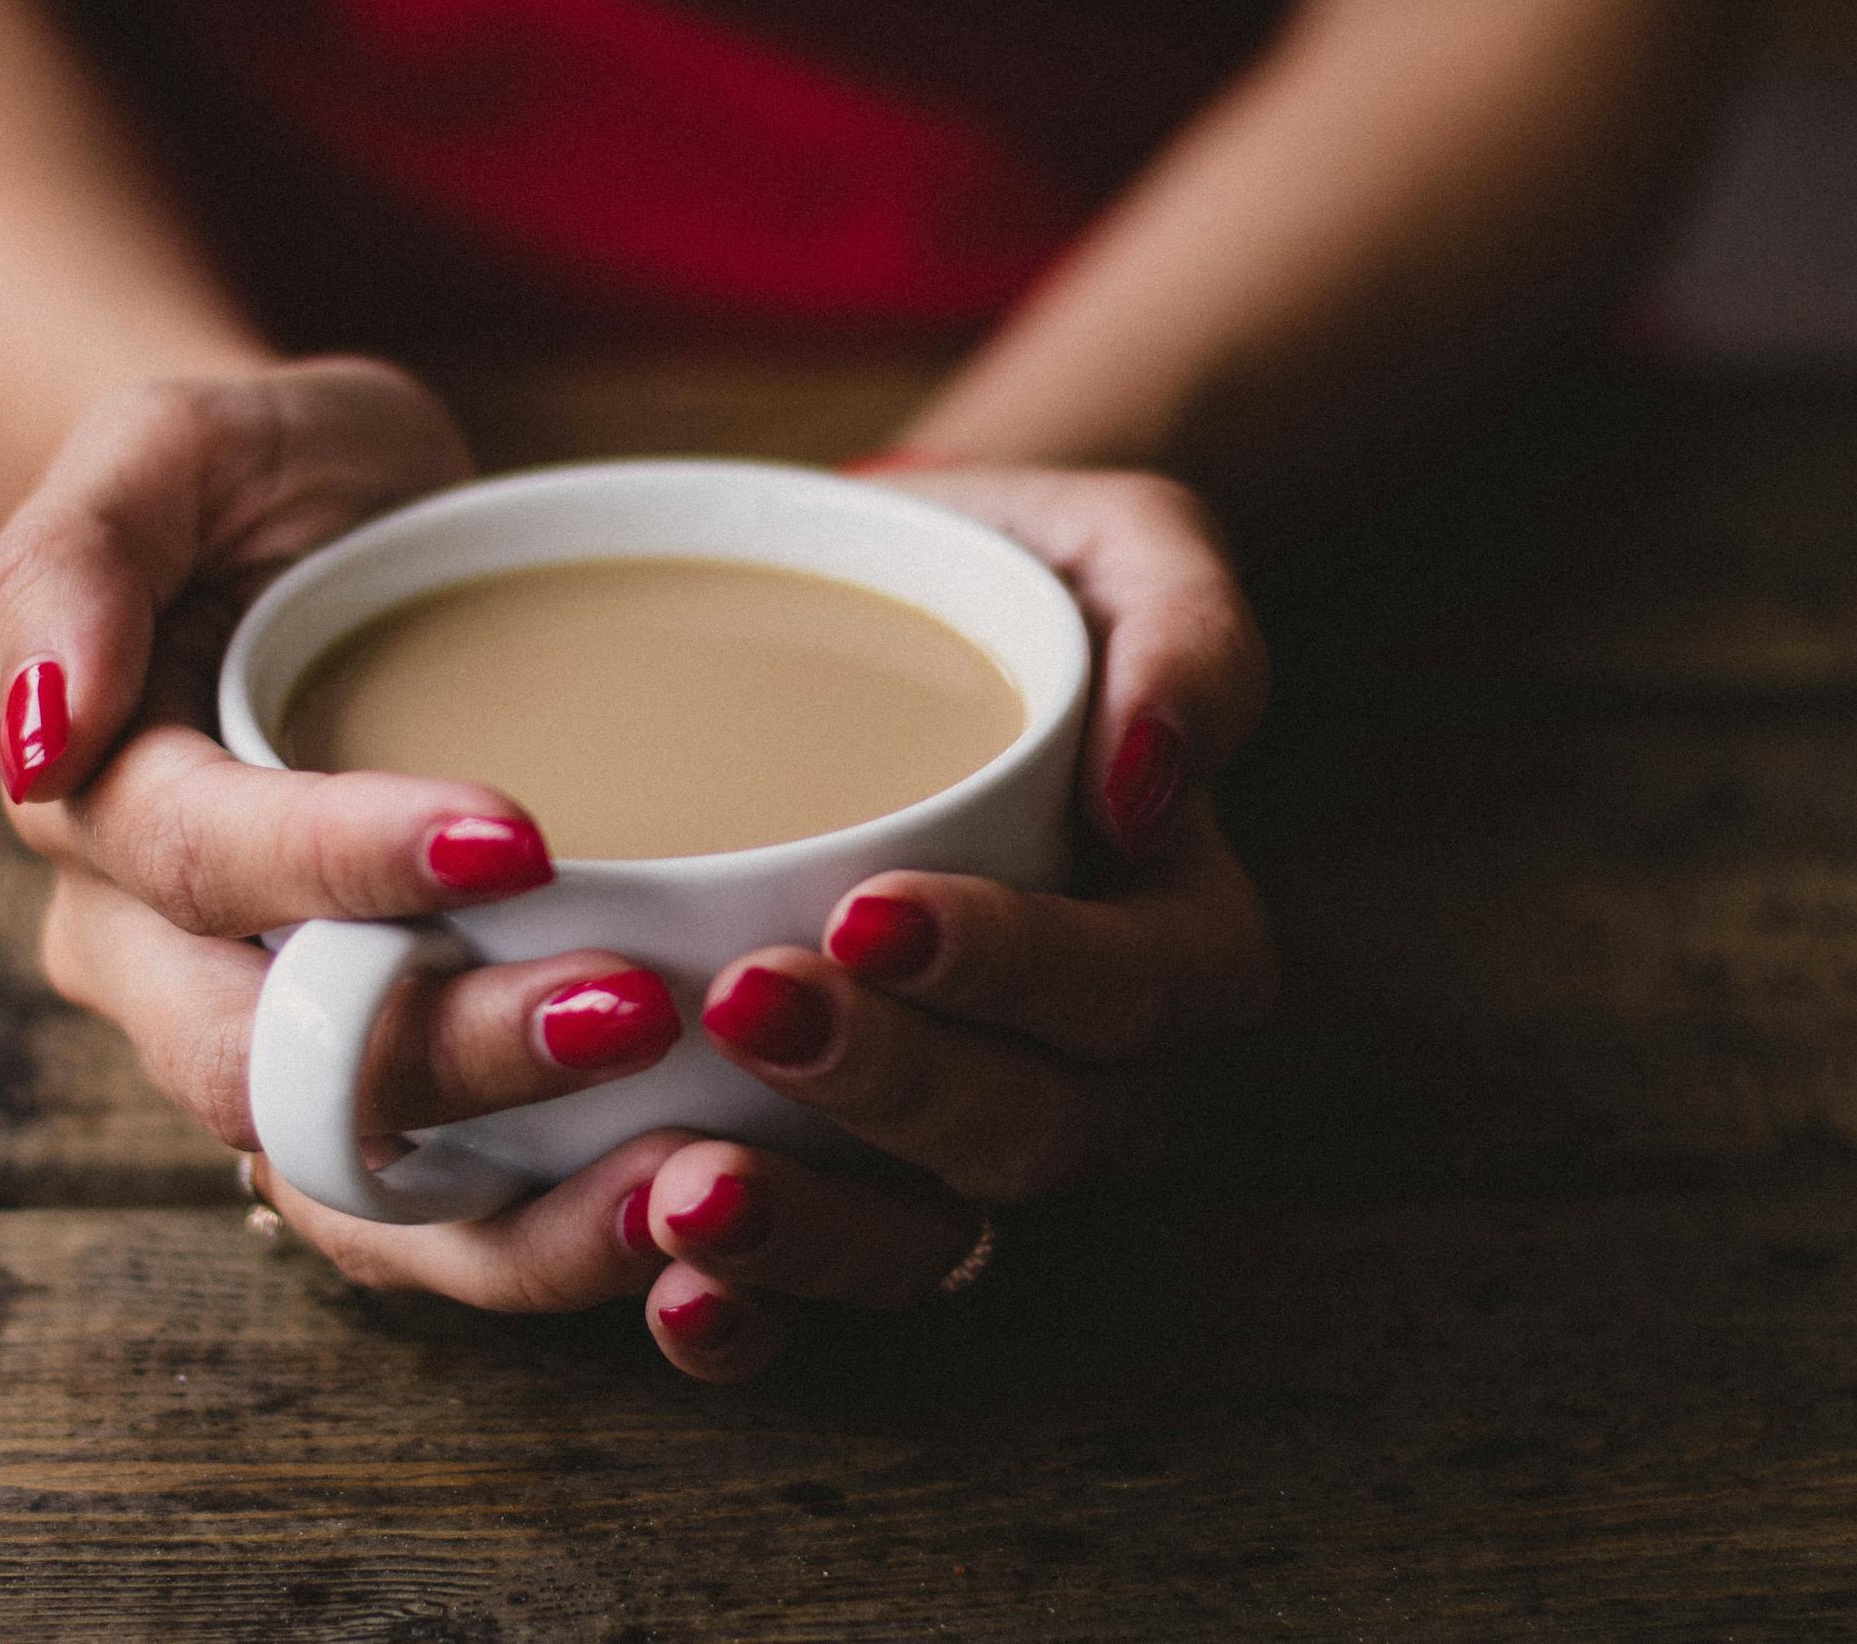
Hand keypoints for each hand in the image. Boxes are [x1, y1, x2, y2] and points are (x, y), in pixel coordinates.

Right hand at [0, 358, 693, 1314]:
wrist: (347, 547)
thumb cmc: (265, 484)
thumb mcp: (172, 444)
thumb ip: (75, 555)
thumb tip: (42, 731)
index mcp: (100, 810)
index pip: (202, 866)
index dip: (345, 863)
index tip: (521, 836)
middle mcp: (160, 965)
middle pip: (271, 1064)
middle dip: (451, 1057)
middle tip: (634, 1009)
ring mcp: (271, 1046)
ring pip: (348, 1192)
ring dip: (511, 1215)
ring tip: (684, 1179)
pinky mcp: (385, 1097)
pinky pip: (433, 1222)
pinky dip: (546, 1245)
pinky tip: (682, 1214)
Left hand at [626, 468, 1277, 1380]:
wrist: (864, 632)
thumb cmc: (1004, 584)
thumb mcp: (1121, 545)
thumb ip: (1187, 631)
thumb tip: (1152, 783)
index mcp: (1175, 935)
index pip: (1134, 993)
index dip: (1017, 973)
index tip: (873, 912)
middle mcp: (1089, 1070)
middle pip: (1032, 1133)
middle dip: (896, 1090)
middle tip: (754, 1008)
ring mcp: (969, 1139)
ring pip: (932, 1240)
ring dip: (816, 1235)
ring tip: (689, 1191)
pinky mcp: (852, 1173)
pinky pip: (827, 1278)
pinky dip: (756, 1310)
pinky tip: (669, 1288)